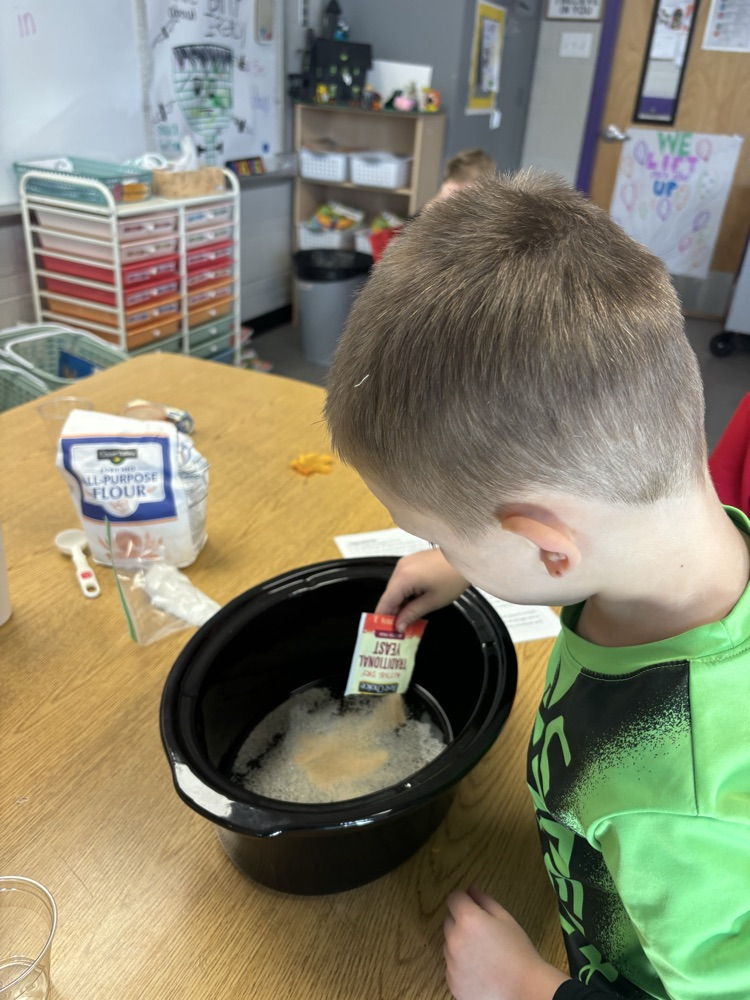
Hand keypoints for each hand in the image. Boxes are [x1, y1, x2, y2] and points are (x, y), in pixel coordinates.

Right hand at [374, 548, 467, 630]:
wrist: (465, 557)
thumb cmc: (453, 578)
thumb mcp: (433, 601)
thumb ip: (412, 614)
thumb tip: (398, 626)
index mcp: (403, 578)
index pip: (385, 602)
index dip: (382, 618)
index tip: (383, 632)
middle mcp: (400, 568)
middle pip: (389, 595)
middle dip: (393, 612)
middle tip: (399, 629)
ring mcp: (405, 563)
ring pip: (396, 588)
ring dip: (400, 603)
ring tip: (408, 618)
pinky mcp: (411, 562)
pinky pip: (402, 580)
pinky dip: (405, 593)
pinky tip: (414, 603)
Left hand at [444, 887, 567, 999]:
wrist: (524, 990)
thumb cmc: (518, 952)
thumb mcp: (506, 919)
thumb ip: (485, 900)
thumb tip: (471, 890)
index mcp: (468, 920)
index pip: (453, 898)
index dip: (463, 899)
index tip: (472, 905)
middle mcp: (454, 939)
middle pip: (449, 920)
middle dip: (461, 921)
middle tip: (483, 932)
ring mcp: (451, 963)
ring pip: (449, 944)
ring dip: (460, 943)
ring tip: (483, 954)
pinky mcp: (452, 982)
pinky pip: (452, 966)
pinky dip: (461, 965)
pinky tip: (480, 970)